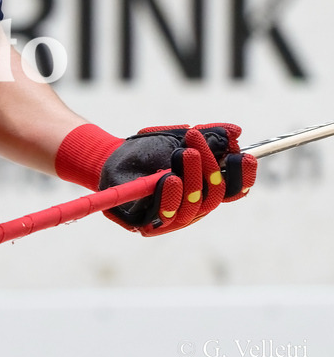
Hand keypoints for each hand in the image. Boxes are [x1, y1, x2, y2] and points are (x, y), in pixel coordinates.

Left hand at [98, 123, 256, 236]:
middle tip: (195, 137)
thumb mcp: (177, 137)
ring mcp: (174, 219)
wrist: (111, 158)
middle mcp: (194, 207)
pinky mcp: (149, 225)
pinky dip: (171, 196)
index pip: (233, 189)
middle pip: (215, 195)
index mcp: (205, 188)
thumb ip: (207, 134)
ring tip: (184, 152)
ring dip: (193, 177)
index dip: (243, 176)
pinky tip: (170, 179)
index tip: (245, 156)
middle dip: (210, 165)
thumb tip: (235, 132)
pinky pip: (166, 215)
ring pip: (194, 206)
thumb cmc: (147, 150)